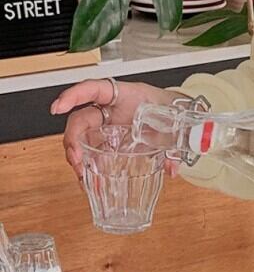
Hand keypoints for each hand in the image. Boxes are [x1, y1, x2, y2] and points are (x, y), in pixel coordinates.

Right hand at [50, 79, 181, 181]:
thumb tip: (171, 168)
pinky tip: (89, 182)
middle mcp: (111, 111)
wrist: (177, 115)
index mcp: (125, 97)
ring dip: (77, 158)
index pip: (94, 90)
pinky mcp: (110, 143)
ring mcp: (108, 127)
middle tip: (75, 159)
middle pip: (81, 120)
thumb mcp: (172, 123)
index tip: (58, 107)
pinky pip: (93, 154)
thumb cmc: (169, 110)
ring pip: (83, 139)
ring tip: (81, 176)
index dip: (74, 96)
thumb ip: (173, 145)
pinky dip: (89, 168)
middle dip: (72, 139)